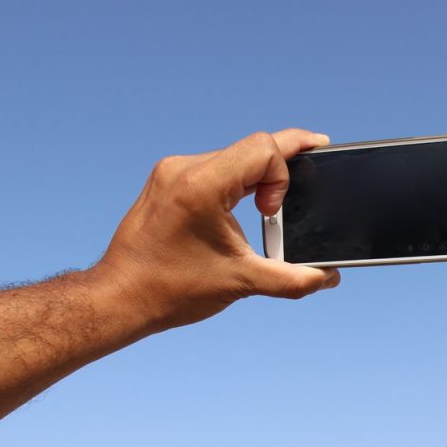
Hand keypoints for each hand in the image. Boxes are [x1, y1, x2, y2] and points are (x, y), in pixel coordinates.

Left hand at [90, 129, 340, 332]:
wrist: (119, 299)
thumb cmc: (171, 290)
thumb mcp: (241, 282)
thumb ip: (292, 279)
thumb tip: (327, 278)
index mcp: (201, 185)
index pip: (263, 148)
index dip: (283, 175)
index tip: (271, 214)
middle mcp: (184, 169)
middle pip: (251, 147)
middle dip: (281, 169)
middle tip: (306, 181)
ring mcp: (172, 172)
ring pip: (233, 155)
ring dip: (257, 177)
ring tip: (267, 209)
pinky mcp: (166, 181)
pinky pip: (214, 167)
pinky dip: (236, 182)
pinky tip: (242, 208)